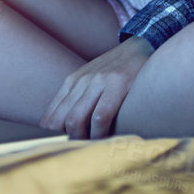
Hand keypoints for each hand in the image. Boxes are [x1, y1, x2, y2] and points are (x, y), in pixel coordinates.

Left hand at [40, 35, 154, 139]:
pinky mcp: (118, 84)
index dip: (54, 137)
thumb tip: (65, 129)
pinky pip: (100, 116)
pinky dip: (100, 133)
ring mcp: (98, 81)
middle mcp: (81, 80)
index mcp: (72, 82)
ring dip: (83, 138)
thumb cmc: (117, 70)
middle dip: (69, 139)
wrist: (141, 44)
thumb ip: (79, 99)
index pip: (51, 116)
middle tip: (84, 149)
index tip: (66, 147)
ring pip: (76, 118)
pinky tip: (106, 138)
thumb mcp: (92, 80)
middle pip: (62, 120)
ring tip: (94, 146)